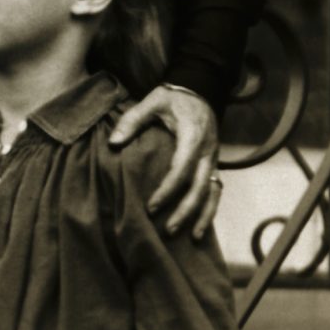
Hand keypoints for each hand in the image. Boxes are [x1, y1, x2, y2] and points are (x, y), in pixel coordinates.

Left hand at [109, 83, 220, 237]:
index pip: (181, 169)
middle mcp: (207, 151)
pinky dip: (210, 210)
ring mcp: (212, 160)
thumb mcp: (152, 101)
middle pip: (199, 187)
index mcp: (193, 136)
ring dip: (201, 215)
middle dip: (185, 210)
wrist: (200, 91)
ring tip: (190, 238)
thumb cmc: (172, 98)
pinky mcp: (212, 165)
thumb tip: (113, 143)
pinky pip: (215, 191)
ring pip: (212, 193)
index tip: (151, 206)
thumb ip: (132, 120)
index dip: (167, 190)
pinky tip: (199, 229)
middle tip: (166, 230)